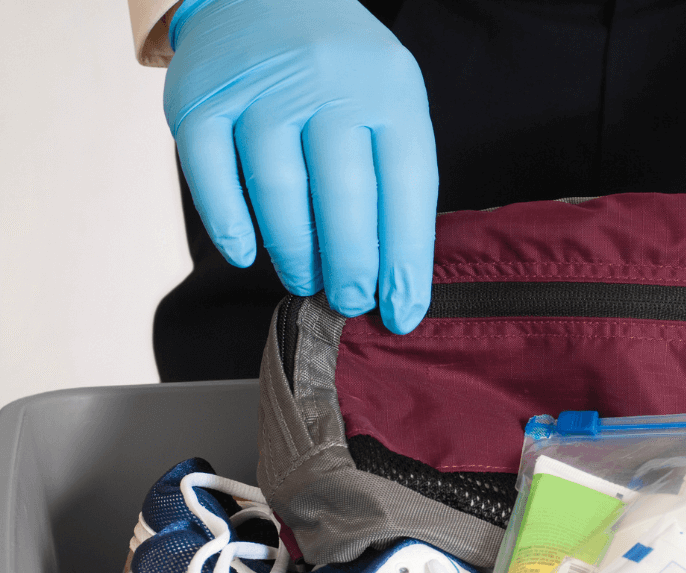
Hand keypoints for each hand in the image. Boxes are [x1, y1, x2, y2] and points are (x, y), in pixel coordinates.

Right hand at [165, 0, 436, 332]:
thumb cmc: (340, 70)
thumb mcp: (389, 101)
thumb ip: (395, 178)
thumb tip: (395, 279)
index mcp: (388, 88)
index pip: (408, 187)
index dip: (405, 259)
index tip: (403, 312)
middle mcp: (327, 83)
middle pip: (344, 195)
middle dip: (350, 265)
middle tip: (349, 301)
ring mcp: (260, 88)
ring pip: (279, 190)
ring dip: (294, 251)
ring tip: (305, 280)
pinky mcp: (200, 98)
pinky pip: (210, 177)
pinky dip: (229, 224)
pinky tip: (247, 253)